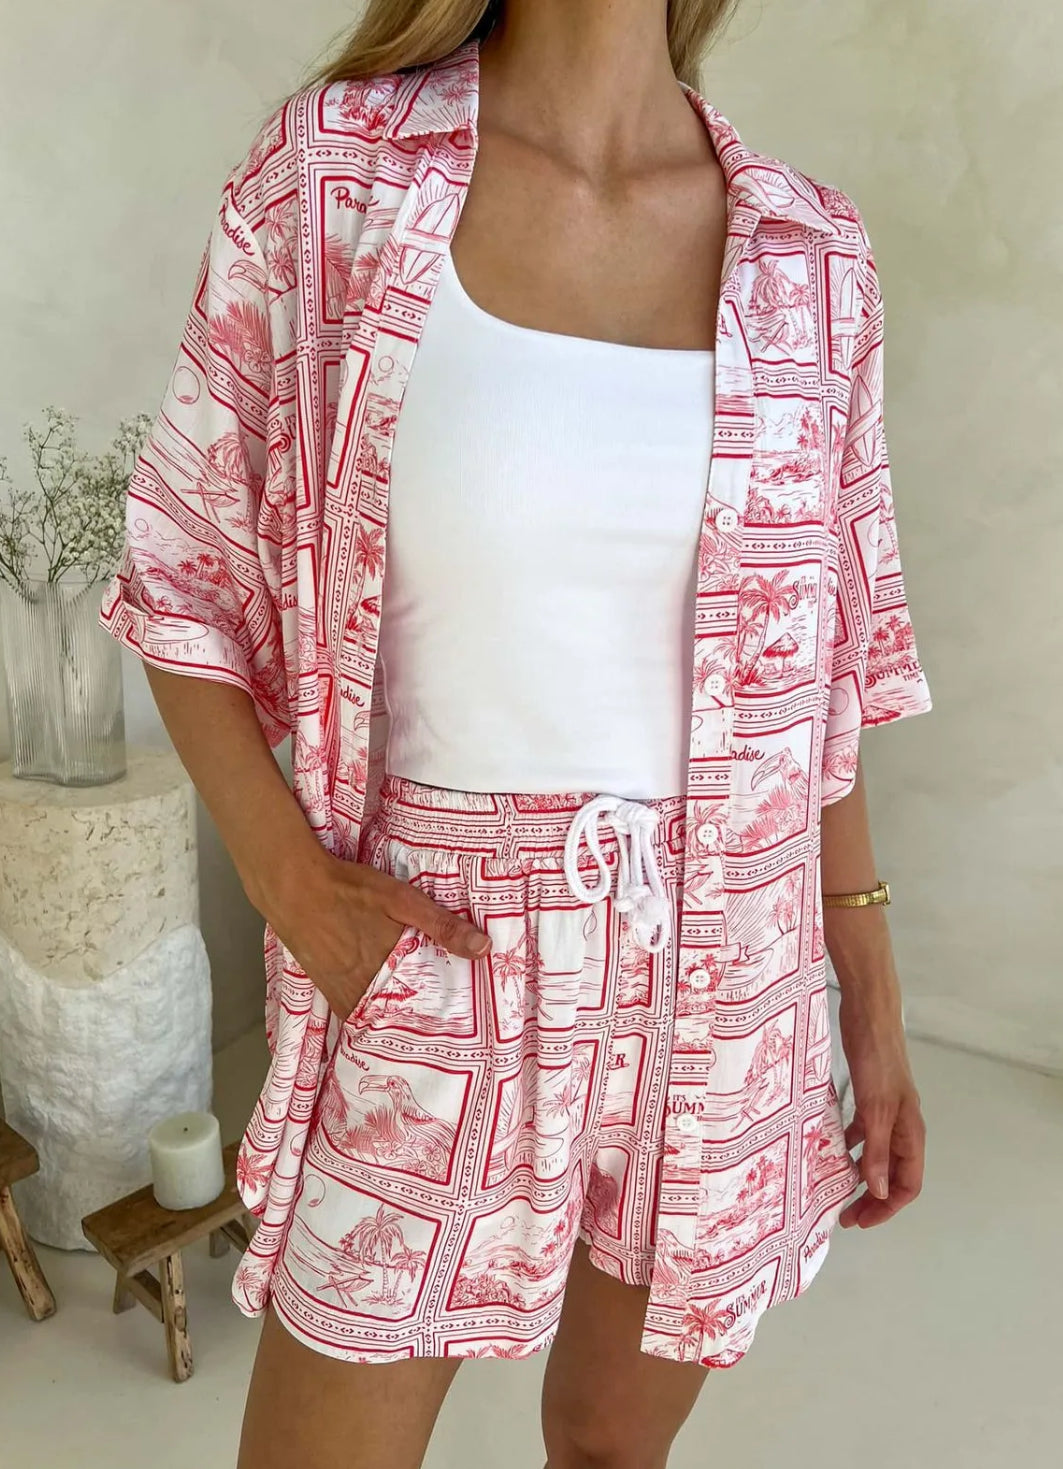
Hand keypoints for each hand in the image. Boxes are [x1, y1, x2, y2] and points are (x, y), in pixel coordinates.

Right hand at [258, 848, 491, 1024]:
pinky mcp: (325, 987)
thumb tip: (484, 948)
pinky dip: (368, 1014)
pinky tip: (380, 1008)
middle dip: (420, 1020)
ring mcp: (341, 991)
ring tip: (417, 1021)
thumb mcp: (402, 899)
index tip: (462, 1024)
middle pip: (399, 1016)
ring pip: (374, 1017)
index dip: (442, 1016)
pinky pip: (352, 1012)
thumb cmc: (350, 890)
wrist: (293, 887)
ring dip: (394, 1020)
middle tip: (445, 1026)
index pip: (423, 1007)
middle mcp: (364, 989)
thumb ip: (442, 925)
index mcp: (389, 970)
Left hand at [837, 983, 925, 1228]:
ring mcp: (886, 1110)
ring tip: (835, 1189)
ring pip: (877, 1154)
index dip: (887, 1207)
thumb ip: (878, 1150)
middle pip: (894, 1174)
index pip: (908, 1184)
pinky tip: (831, 1148)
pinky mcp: (870, 1095)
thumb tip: (880, 1192)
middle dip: (873, 1198)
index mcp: (910, 1131)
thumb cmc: (876, 1058)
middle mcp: (902, 1125)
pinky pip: (863, 1131)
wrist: (869, 1012)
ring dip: (861, 1174)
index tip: (860, 1220)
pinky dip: (850, 1144)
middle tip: (845, 1215)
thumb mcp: (875, 1108)